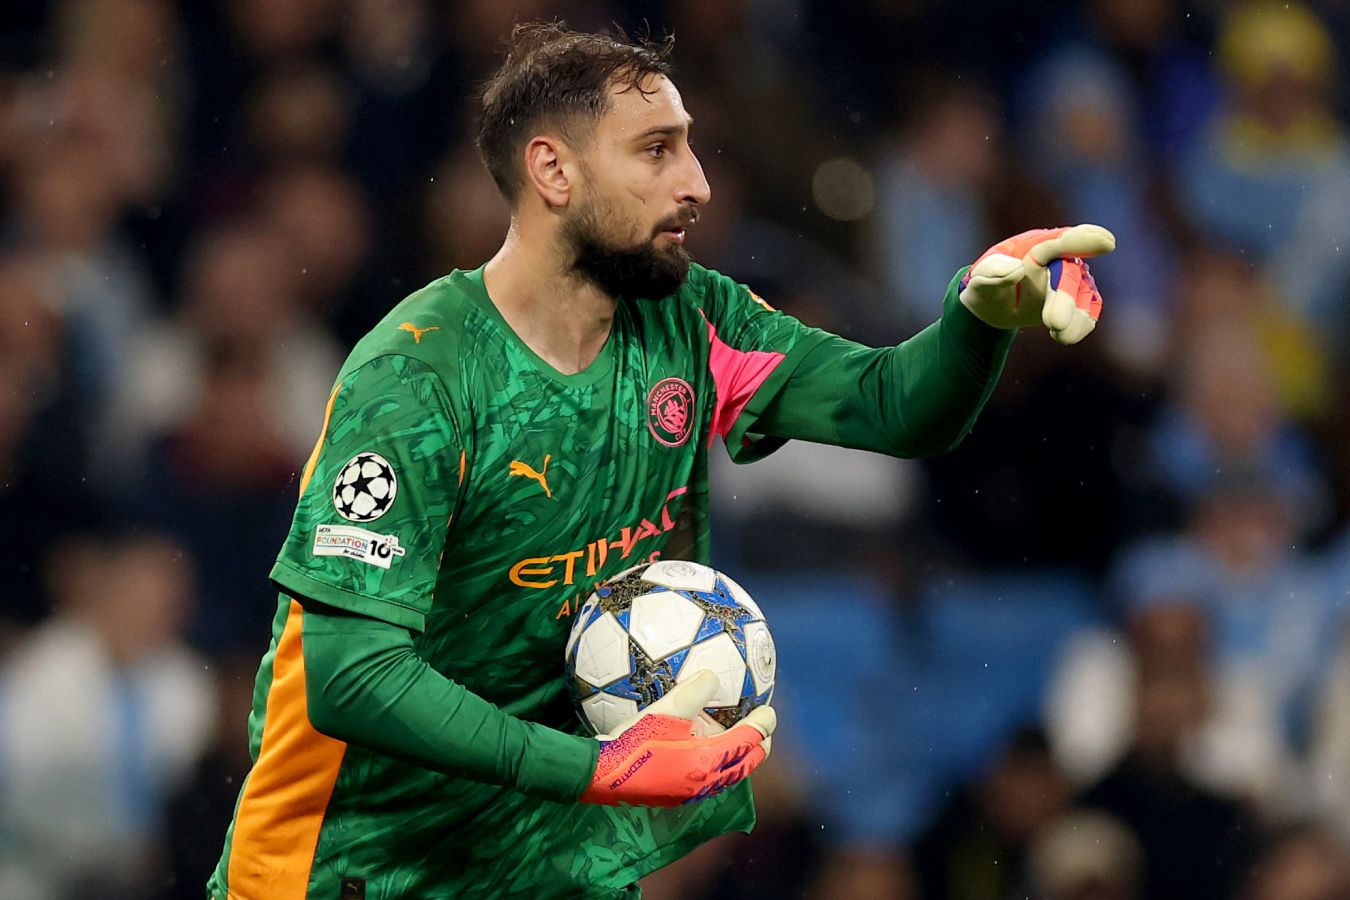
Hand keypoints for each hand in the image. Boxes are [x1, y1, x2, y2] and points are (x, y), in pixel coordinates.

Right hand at [579, 670, 775, 806]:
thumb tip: (713, 676)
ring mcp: (691, 793)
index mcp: (708, 760)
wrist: (602, 774)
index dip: (763, 725)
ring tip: (736, 740)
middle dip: (758, 746)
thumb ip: (694, 691)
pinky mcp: (675, 797)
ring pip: (728, 776)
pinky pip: (708, 781)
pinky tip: (702, 752)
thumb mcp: (666, 710)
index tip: (769, 711)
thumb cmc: (633, 741)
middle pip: (745, 765)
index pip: (749, 741)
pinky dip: (717, 765)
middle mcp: (705, 782)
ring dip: (737, 758)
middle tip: (762, 729)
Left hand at [959, 224, 1114, 343]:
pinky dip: (1081, 326)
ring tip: (1060, 337)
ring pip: (1084, 296)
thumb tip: (1017, 269)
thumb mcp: (979, 282)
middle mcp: (1058, 259)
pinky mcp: (1079, 301)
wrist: (994, 308)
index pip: (1058, 241)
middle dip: (1064, 299)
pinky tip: (1064, 337)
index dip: (1081, 240)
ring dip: (1075, 318)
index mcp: (1034, 246)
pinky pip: (1089, 313)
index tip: (1106, 243)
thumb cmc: (987, 287)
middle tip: (1053, 324)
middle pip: (1070, 274)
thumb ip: (992, 273)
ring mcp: (1072, 280)